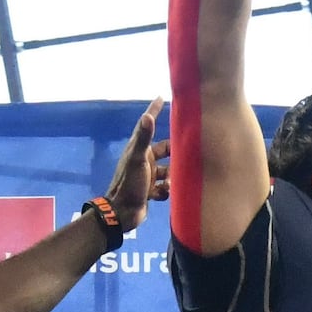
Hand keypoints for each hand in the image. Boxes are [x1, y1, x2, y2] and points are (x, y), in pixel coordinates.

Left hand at [100, 102, 161, 233]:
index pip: (146, 126)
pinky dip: (167, 189)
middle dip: (173, 151)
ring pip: (166, 170)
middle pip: (163, 150)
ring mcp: (146, 176)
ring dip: (171, 175)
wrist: (123, 213)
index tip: (161, 98)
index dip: (154, 112)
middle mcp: (142, 161)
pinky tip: (165, 192)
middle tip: (188, 149)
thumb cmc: (130, 184)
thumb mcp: (138, 160)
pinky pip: (164, 187)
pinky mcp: (149, 191)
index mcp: (138, 151)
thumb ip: (143, 139)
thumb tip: (147, 116)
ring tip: (174, 179)